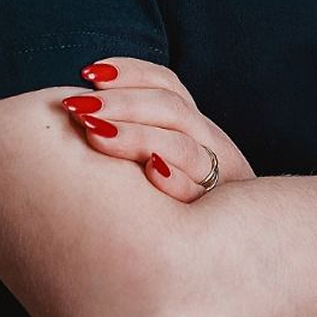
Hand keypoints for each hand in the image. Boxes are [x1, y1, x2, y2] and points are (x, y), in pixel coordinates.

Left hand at [62, 57, 257, 200]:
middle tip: (77, 107)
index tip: (89, 72)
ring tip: (95, 133)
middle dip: (121, 103)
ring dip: (137, 136)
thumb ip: (140, 131)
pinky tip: (150, 169)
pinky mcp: (219, 214)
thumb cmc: (181, 201)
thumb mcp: (169, 155)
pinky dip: (175, 178)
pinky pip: (197, 193)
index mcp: (194, 125)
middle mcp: (209, 144)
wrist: (238, 245)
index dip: (131, 72)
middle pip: (170, 109)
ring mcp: (218, 177)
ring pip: (182, 146)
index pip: (166, 83)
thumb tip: (81, 109)